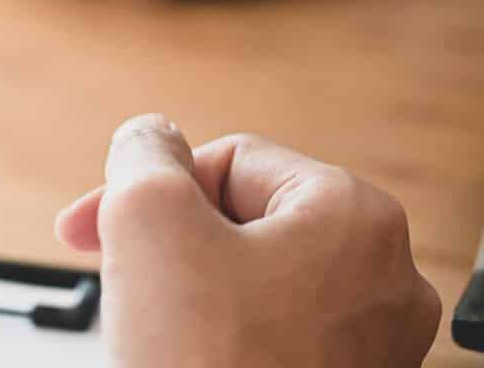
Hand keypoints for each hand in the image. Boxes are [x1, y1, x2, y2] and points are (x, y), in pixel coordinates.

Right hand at [56, 116, 440, 367]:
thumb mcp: (148, 220)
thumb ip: (143, 155)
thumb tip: (149, 138)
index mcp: (356, 214)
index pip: (230, 162)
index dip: (151, 190)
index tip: (97, 227)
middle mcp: (386, 277)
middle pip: (247, 224)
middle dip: (173, 247)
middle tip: (124, 281)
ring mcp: (375, 344)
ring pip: (258, 287)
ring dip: (194, 298)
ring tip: (157, 335)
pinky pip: (274, 342)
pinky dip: (223, 346)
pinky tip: (187, 364)